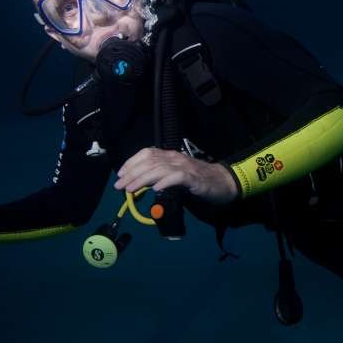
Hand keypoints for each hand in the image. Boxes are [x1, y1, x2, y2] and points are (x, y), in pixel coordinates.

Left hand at [114, 147, 238, 204]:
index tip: (120, 174)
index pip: (147, 153)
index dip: (131, 162)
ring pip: (159, 169)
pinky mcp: (194, 178)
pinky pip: (176, 177)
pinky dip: (164, 182)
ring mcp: (185, 166)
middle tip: (119, 185)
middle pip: (149, 162)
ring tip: (131, 189)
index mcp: (170, 155)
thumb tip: (139, 184)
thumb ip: (160, 177)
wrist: (223, 183)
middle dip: (132, 173)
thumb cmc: (198, 180)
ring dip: (142, 179)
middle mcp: (175, 158)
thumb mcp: (176, 176)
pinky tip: (155, 189)